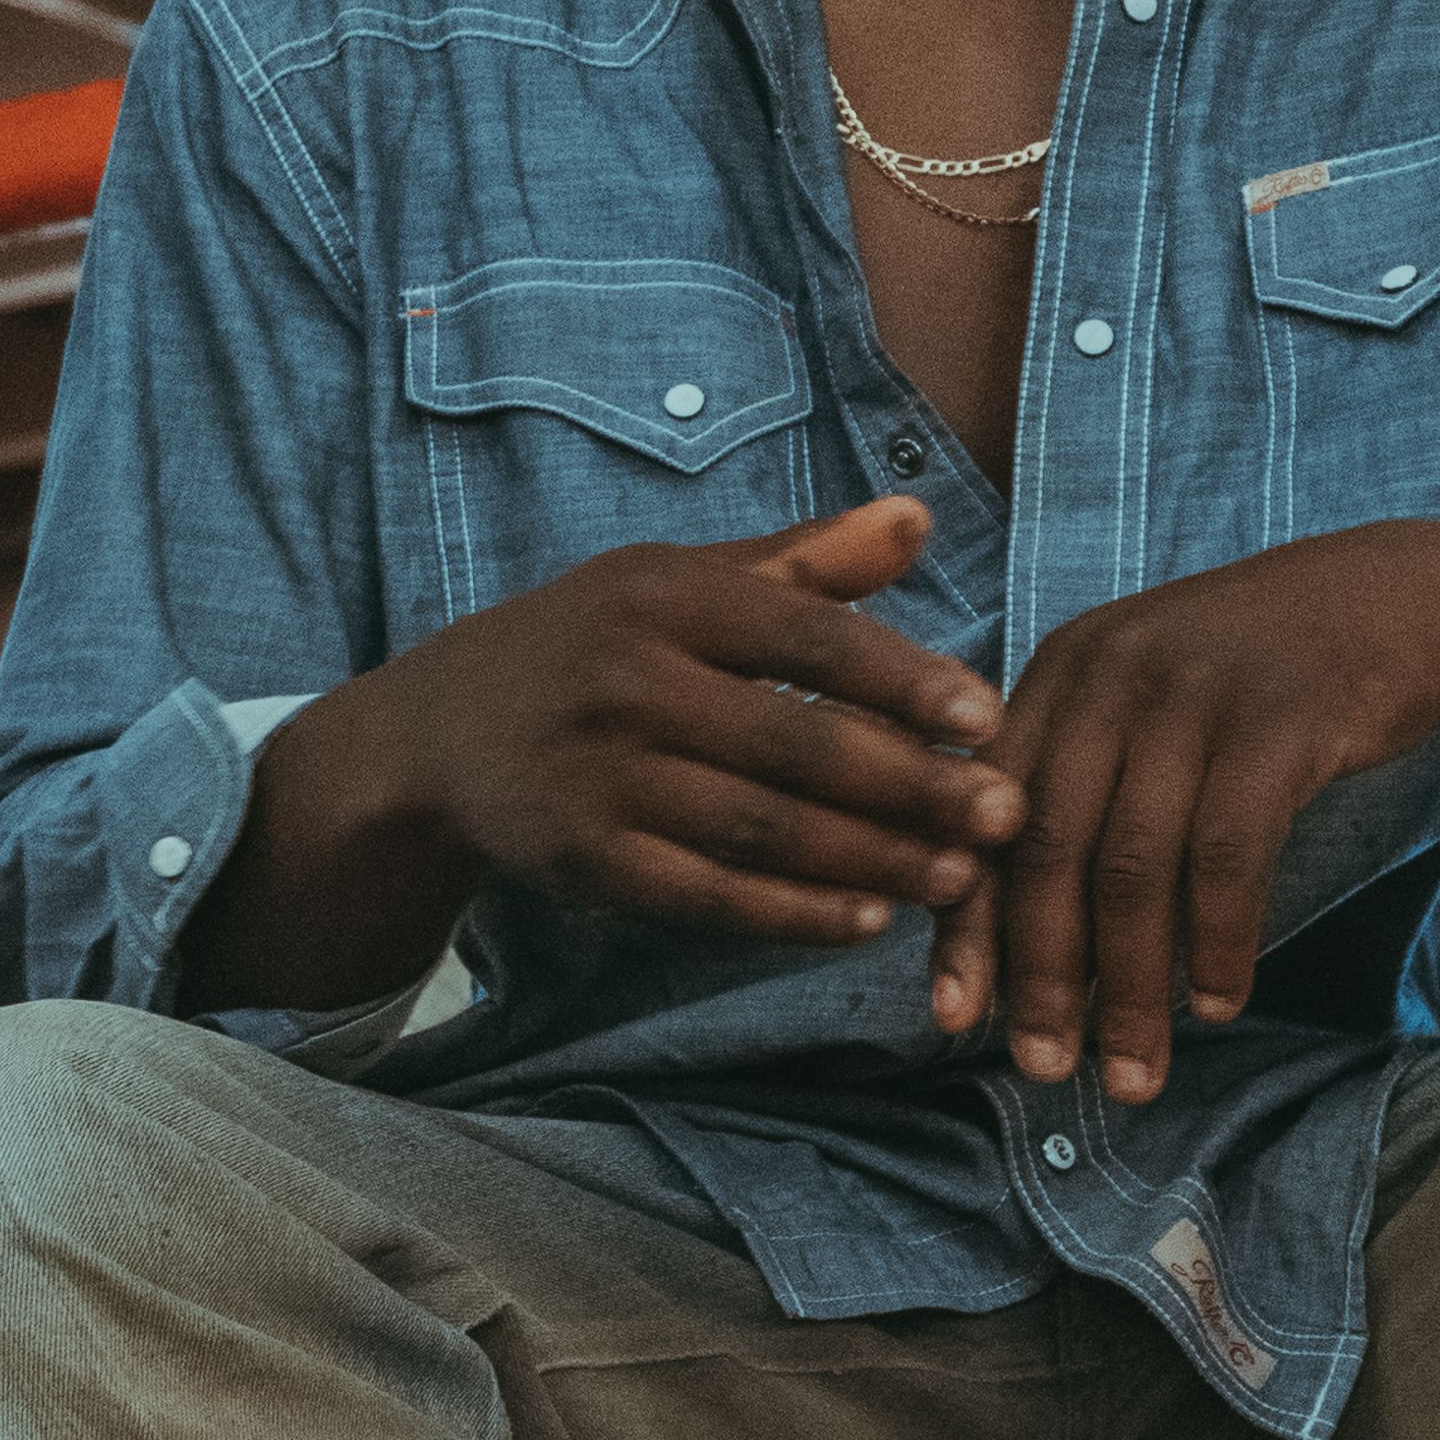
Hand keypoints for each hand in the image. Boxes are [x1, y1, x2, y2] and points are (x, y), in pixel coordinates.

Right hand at [213, 501, 1012, 1003]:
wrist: (435, 736)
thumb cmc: (591, 646)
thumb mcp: (677, 581)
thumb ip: (802, 561)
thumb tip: (918, 518)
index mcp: (665, 596)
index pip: (805, 635)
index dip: (901, 679)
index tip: (988, 717)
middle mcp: (628, 680)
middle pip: (795, 743)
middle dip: (911, 786)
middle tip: (1005, 817)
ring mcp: (600, 775)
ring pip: (761, 829)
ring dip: (871, 860)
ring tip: (959, 879)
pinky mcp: (581, 858)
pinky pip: (707, 897)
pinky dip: (791, 916)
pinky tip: (866, 921)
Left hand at [936, 525, 1439, 1102]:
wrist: (1400, 598)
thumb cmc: (1259, 677)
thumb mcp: (1148, 700)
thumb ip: (1084, 787)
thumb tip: (1028, 949)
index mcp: (1061, 671)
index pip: (987, 815)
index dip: (968, 924)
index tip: (953, 1019)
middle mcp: (1111, 672)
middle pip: (1052, 849)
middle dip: (1043, 975)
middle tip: (1045, 1069)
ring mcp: (1193, 694)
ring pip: (1135, 869)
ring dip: (1130, 988)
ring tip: (1134, 1072)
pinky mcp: (1277, 722)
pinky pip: (1228, 858)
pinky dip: (1218, 943)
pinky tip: (1217, 1003)